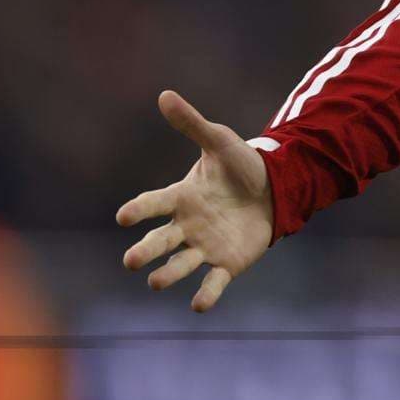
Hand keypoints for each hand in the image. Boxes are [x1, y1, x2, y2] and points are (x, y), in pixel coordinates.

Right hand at [117, 90, 274, 311]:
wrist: (276, 188)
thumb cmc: (241, 166)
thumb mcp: (220, 142)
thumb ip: (192, 124)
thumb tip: (165, 95)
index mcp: (181, 197)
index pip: (153, 204)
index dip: (138, 210)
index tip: (123, 216)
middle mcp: (186, 226)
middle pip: (159, 242)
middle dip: (144, 252)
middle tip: (131, 261)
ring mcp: (204, 246)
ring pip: (179, 265)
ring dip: (167, 275)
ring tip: (156, 282)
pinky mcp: (227, 263)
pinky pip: (213, 282)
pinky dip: (206, 294)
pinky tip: (199, 304)